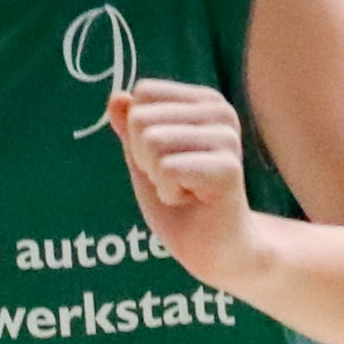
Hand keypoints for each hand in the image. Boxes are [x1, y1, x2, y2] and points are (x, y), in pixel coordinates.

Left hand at [110, 80, 257, 282]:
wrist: (215, 249)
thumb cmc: (181, 204)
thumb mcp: (145, 159)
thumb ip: (130, 127)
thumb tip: (116, 98)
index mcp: (205, 101)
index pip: (143, 94)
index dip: (138, 134)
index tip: (165, 161)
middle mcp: (221, 112)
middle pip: (142, 118)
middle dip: (144, 158)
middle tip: (175, 181)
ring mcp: (227, 139)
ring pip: (152, 142)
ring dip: (156, 176)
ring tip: (184, 190)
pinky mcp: (227, 168)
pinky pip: (166, 169)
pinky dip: (167, 194)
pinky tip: (192, 202)